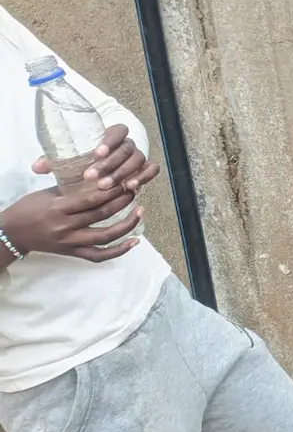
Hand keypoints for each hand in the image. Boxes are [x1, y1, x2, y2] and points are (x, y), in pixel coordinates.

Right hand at [1, 185, 143, 261]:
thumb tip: (98, 176)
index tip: (125, 181)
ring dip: (127, 225)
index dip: (111, 191)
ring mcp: (70, 242)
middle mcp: (66, 227)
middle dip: (122, 201)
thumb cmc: (29, 208)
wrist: (12, 233)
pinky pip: (99, 255)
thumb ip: (70, 186)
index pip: (91, 199)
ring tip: (140, 212)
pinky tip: (134, 241)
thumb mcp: (47, 193)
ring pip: (105, 236)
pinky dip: (118, 251)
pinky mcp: (72, 253)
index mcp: (58, 208)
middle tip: (135, 190)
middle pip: (101, 215)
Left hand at [33, 125, 158, 192]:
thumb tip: (37, 167)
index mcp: (112, 135)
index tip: (96, 153)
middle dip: (110, 164)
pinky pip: (152, 169)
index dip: (110, 141)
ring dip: (122, 173)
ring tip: (105, 185)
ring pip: (138, 160)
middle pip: (126, 149)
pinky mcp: (145, 169)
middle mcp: (128, 144)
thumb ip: (55, 160)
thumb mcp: (70, 158)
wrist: (104, 163)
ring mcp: (138, 156)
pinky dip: (144, 176)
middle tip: (92, 177)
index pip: (118, 131)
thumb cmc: (85, 159)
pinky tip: (131, 187)